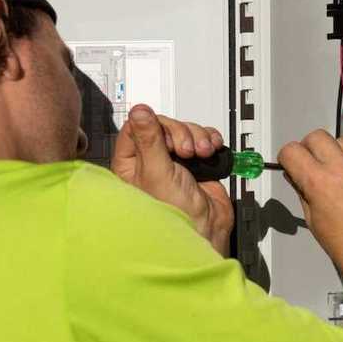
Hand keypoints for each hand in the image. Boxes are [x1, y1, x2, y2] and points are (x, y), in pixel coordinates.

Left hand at [111, 105, 233, 254]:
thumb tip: (138, 111)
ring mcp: (174, 161)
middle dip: (181, 133)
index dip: (155, 125)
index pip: (136, 126)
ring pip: (184, 130)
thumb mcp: (157, 172)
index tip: (167, 137)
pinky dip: (209, 140)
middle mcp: (151, 160)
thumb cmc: (174, 214)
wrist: (206, 230)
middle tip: (187, 151)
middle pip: (164, 125)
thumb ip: (149, 139)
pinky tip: (211, 151)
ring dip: (197, 137)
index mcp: (131, 163)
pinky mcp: (196, 162)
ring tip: (202, 154)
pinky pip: (202, 138)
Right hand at [278, 130, 342, 279]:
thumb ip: (303, 193)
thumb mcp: (314, 221)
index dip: (288, 157)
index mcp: (318, 182)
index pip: (292, 151)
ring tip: (341, 168)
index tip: (292, 161)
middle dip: (310, 147)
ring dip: (337, 150)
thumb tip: (297, 177)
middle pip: (317, 137)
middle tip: (314, 161)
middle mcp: (342, 168)